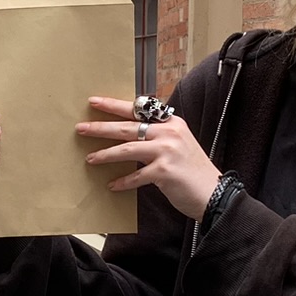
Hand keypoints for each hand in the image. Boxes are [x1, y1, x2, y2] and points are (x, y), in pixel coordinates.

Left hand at [78, 97, 221, 219]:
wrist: (214, 193)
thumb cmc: (193, 172)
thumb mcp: (178, 145)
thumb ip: (157, 137)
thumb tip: (129, 137)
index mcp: (171, 122)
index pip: (138, 109)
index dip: (114, 105)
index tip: (94, 102)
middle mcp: (169, 132)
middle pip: (127, 126)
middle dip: (101, 127)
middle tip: (81, 128)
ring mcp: (167, 150)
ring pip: (127, 149)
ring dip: (106, 154)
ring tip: (90, 158)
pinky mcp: (165, 171)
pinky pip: (136, 176)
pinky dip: (123, 181)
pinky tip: (112, 185)